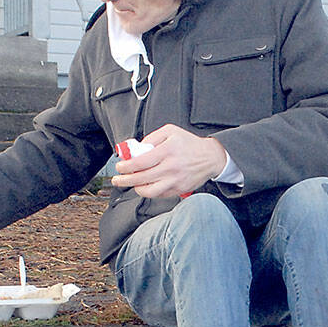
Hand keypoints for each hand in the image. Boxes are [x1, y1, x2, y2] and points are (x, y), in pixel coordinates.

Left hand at [111, 125, 226, 198]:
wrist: (210, 157)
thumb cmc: (189, 143)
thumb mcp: (170, 131)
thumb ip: (151, 138)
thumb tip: (136, 149)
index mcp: (167, 151)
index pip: (140, 162)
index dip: (126, 166)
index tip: (119, 167)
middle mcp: (171, 167)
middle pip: (141, 178)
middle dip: (125, 180)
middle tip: (117, 179)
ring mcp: (175, 181)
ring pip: (149, 191)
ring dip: (136, 188)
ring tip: (131, 184)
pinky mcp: (179, 189)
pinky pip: (159, 195)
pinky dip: (149, 192)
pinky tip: (145, 186)